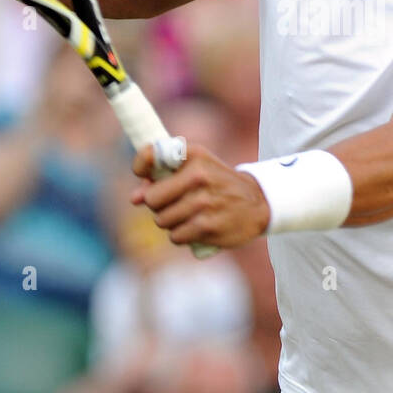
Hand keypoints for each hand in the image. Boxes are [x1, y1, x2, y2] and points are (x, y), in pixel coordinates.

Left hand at [130, 142, 269, 250]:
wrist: (258, 202)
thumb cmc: (217, 183)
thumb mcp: (197, 166)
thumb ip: (162, 176)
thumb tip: (134, 198)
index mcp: (194, 155)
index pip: (149, 155)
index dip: (140, 167)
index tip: (145, 175)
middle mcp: (198, 176)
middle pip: (152, 199)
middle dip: (158, 205)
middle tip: (174, 202)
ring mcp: (204, 203)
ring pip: (162, 221)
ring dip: (170, 222)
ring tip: (188, 215)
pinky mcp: (209, 227)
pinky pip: (176, 237)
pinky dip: (182, 235)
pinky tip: (195, 227)